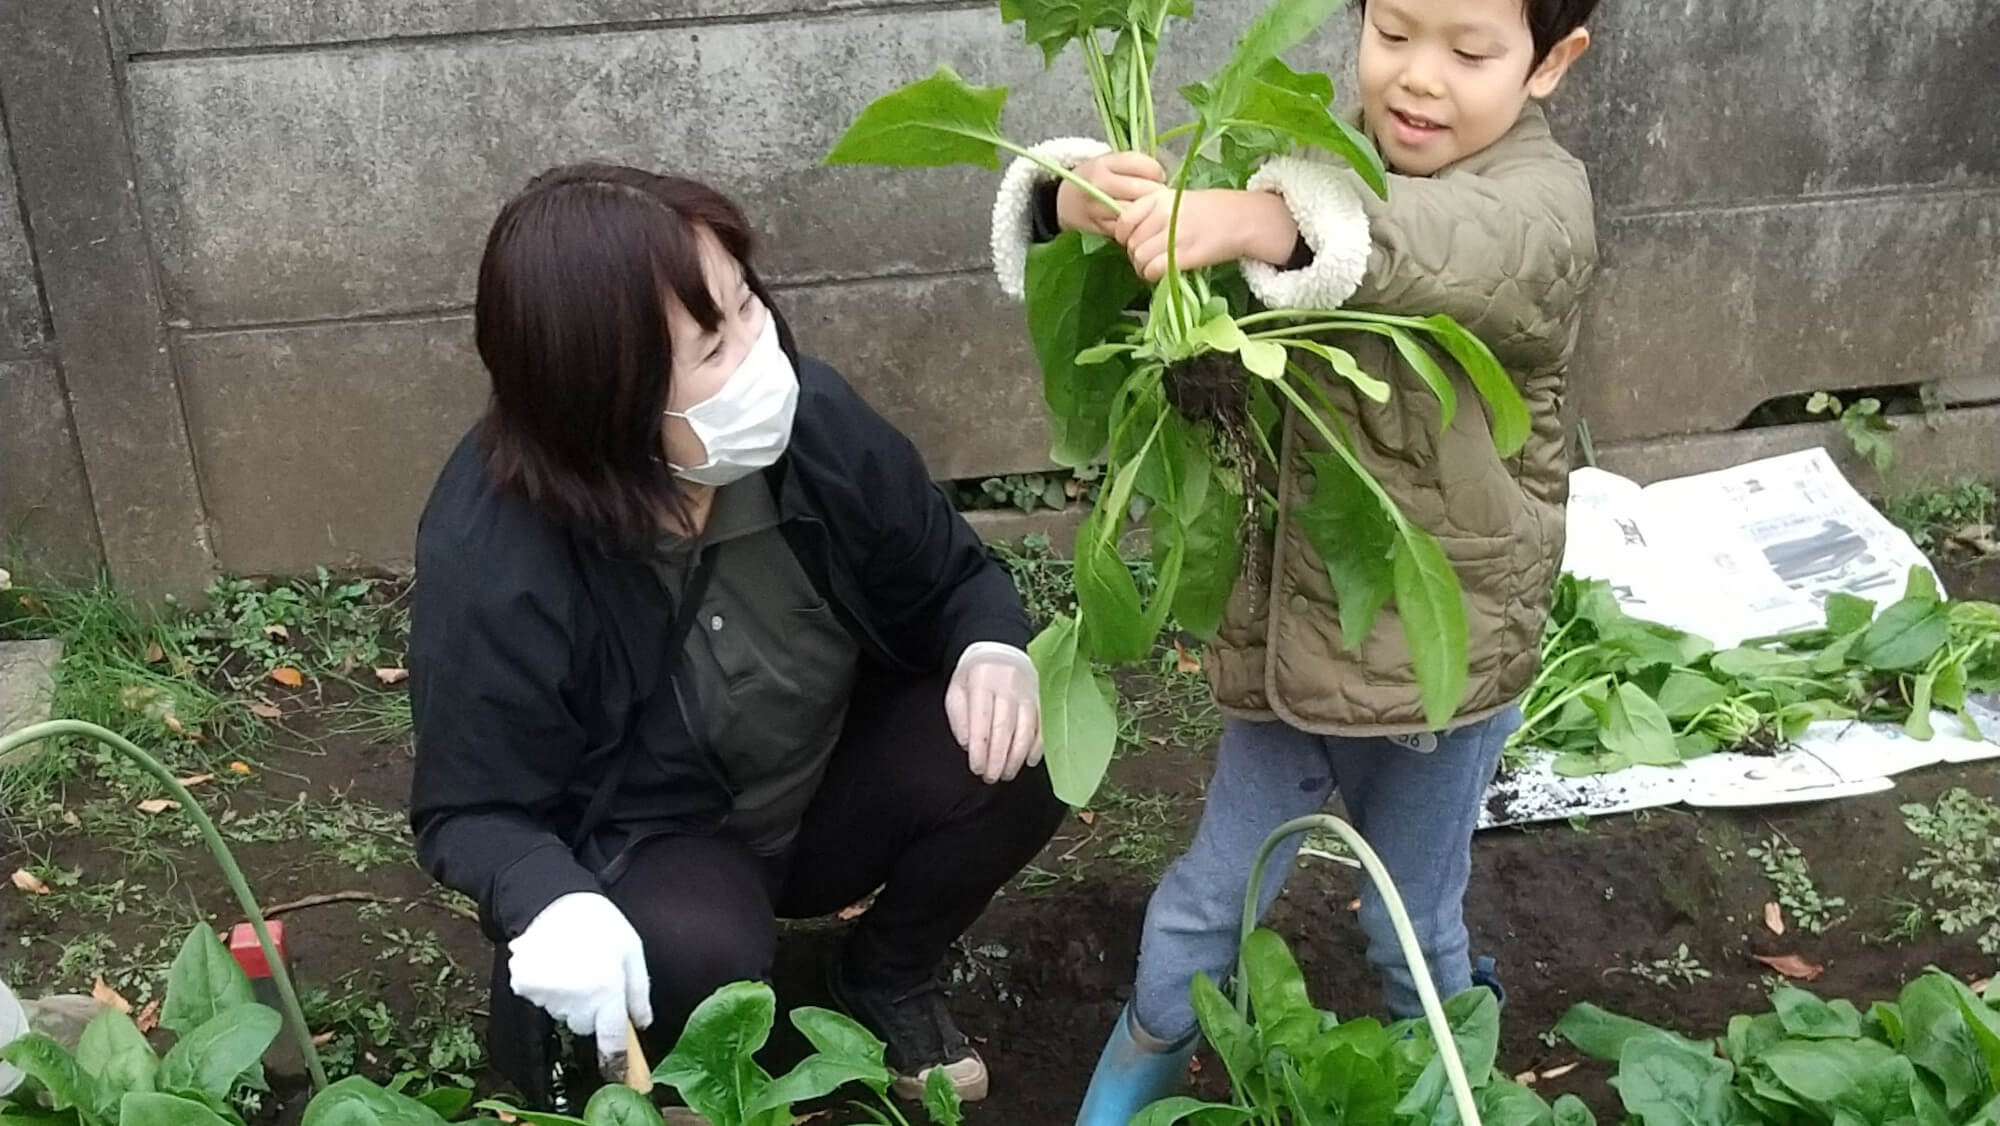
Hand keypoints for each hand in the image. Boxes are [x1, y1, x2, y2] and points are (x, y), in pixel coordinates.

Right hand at [509, 892, 651, 1063]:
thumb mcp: (633, 951)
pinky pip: (542, 999)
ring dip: (569, 997)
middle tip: (593, 977)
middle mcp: (576, 998)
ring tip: (573, 963)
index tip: (618, 1075)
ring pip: (563, 1012)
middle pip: (584, 1025)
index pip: (612, 1038)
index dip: (616, 1060)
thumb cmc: (601, 924)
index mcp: (607, 990)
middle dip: (591, 1010)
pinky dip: (548, 987)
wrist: (554, 899)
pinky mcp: (526, 986)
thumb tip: (642, 1024)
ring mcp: (548, 994)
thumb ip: (639, 991)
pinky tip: (554, 962)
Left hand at [945, 643, 1042, 783]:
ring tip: (1006, 773)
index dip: (980, 747)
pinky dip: (1037, 746)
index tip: (976, 767)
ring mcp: (1029, 692)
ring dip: (1016, 756)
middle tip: (991, 777)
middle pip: (1004, 727)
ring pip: (1025, 729)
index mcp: (983, 681)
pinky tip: (1028, 761)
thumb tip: (967, 744)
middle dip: (997, 757)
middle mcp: (1008, 686)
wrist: (1000, 648)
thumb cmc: (976, 676)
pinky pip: (1043, 725)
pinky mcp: (1042, 698)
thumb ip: (958, 716)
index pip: (981, 719)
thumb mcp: (957, 689)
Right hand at [1057, 151, 1167, 237]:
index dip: (1157, 173)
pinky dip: (1136, 228)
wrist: (1065, 202)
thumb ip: (1135, 166)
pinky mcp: (1098, 228)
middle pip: (1142, 190)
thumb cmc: (1096, 180)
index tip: (1158, 178)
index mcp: (1104, 163)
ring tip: (1150, 212)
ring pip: (1135, 212)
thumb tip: (1163, 179)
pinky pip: (1126, 229)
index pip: (1144, 165)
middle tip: (1159, 198)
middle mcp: (1098, 184)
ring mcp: (1096, 208)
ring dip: (1148, 214)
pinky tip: (1137, 224)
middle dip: (1157, 195)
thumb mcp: (1110, 164)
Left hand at [1114, 188, 1298, 281]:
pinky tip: (1163, 274)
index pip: (1123, 221)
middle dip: (1135, 255)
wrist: (1243, 219)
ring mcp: (1172, 235)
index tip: (1134, 241)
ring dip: (1143, 268)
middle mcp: (1162, 214)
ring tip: (1156, 267)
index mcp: (1158, 198)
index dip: (1124, 236)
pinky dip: (1153, 276)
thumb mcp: (1177, 200)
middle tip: (1149, 258)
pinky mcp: (1183, 255)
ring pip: (1139, 259)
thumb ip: (1152, 212)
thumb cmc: (1212, 210)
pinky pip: (1153, 271)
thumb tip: (1130, 234)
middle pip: (1130, 243)